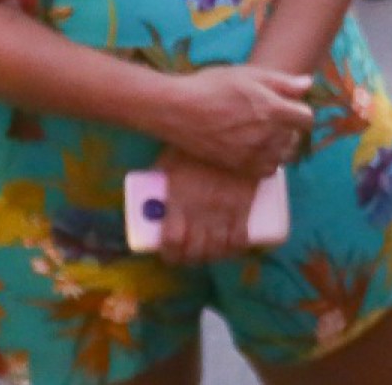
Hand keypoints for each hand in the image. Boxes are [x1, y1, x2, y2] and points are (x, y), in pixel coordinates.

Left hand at [154, 148, 264, 264]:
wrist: (234, 132)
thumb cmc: (195, 145)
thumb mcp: (168, 161)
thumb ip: (158, 179)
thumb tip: (147, 195)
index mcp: (180, 201)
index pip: (172, 241)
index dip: (170, 253)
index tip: (169, 253)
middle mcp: (201, 211)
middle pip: (195, 250)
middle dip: (190, 258)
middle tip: (189, 256)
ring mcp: (224, 210)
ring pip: (217, 249)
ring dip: (212, 257)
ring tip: (209, 253)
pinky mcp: (244, 206)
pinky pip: (240, 238)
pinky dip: (235, 249)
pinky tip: (232, 248)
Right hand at [158, 65, 311, 177]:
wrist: (177, 110)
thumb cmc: (213, 86)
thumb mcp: (250, 75)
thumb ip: (283, 82)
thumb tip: (308, 84)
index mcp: (274, 110)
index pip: (306, 118)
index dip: (300, 111)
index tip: (289, 106)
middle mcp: (267, 135)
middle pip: (295, 137)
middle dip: (289, 127)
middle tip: (271, 117)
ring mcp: (253, 154)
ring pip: (282, 155)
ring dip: (279, 146)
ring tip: (262, 133)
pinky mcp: (238, 166)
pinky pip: (266, 170)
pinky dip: (266, 161)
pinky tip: (253, 148)